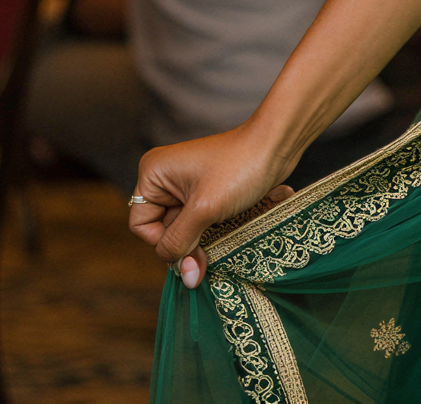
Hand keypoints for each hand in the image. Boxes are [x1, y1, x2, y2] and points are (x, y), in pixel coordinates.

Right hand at [129, 125, 295, 288]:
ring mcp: (188, 184)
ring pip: (187, 228)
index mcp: (154, 174)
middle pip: (165, 229)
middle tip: (208, 259)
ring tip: (225, 240)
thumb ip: (183, 243)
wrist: (278, 144)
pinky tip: (236, 227)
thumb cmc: (240, 167)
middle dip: (187, 244)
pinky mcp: (209, 190)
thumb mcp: (204, 209)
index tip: (189, 253)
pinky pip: (204, 220)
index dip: (163, 242)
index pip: (142, 224)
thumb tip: (184, 277)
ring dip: (204, 240)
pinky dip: (217, 230)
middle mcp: (166, 178)